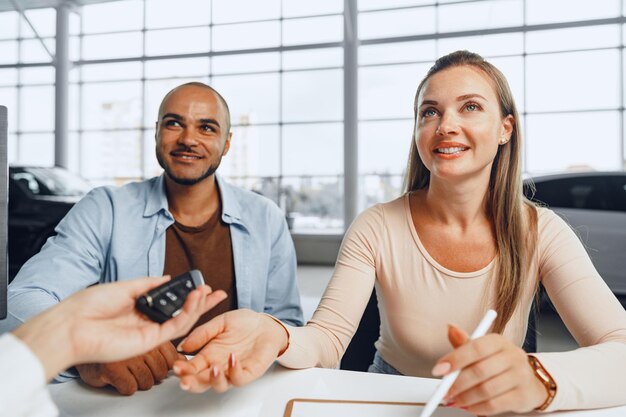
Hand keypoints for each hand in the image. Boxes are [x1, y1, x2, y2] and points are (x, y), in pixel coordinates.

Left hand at [13, 276, 226, 380]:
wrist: (72, 326)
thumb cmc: (90, 305)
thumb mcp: (124, 286)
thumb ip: (148, 284)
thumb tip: (167, 278)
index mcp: (139, 307)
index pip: (169, 301)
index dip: (186, 293)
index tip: (199, 284)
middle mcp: (146, 321)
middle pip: (180, 312)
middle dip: (200, 303)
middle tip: (215, 292)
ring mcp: (148, 332)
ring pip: (181, 321)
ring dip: (197, 306)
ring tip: (207, 292)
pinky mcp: (149, 341)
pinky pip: (174, 328)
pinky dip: (187, 314)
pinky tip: (195, 300)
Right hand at [76, 342, 182, 394]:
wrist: (78, 337)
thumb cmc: (111, 338)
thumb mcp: (141, 336)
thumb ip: (161, 346)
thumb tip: (181, 360)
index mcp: (151, 331)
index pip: (172, 356)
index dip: (167, 364)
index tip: (160, 365)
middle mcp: (141, 341)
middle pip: (161, 371)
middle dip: (153, 374)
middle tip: (139, 369)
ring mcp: (128, 355)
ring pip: (147, 382)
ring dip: (138, 381)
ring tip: (128, 372)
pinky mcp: (113, 368)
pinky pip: (130, 387)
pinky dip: (125, 386)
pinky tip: (119, 377)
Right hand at [173, 309, 287, 392]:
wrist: (266, 323)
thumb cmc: (244, 323)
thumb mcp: (220, 322)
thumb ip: (202, 333)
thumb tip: (183, 345)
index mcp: (209, 355)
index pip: (192, 368)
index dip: (183, 370)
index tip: (176, 366)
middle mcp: (219, 365)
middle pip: (201, 383)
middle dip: (192, 383)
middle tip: (185, 380)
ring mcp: (233, 370)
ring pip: (219, 385)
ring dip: (214, 380)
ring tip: (213, 369)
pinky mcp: (249, 372)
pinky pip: (240, 378)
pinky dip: (235, 371)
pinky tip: (232, 358)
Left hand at [431, 324, 547, 414]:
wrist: (528, 382)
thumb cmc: (499, 364)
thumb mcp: (482, 350)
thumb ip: (464, 343)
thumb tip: (450, 328)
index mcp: (498, 341)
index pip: (475, 348)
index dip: (455, 359)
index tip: (438, 370)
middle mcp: (512, 356)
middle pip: (480, 371)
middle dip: (457, 384)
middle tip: (444, 392)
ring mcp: (521, 376)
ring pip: (486, 390)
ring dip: (465, 398)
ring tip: (454, 400)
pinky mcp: (523, 395)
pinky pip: (495, 405)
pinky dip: (477, 408)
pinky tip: (469, 407)